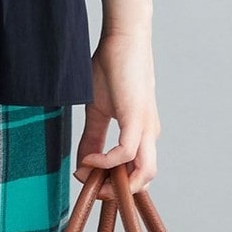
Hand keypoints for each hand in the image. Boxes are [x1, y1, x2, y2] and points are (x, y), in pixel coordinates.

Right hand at [72, 29, 159, 198]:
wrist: (123, 39)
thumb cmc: (111, 69)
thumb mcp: (97, 110)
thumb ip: (92, 138)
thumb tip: (82, 165)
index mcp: (142, 134)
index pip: (134, 173)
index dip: (111, 184)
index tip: (84, 180)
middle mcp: (149, 135)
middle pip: (143, 180)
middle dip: (116, 192)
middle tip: (90, 188)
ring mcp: (146, 129)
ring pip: (144, 174)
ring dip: (117, 184)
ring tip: (90, 177)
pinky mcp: (137, 119)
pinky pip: (125, 153)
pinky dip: (106, 161)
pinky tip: (89, 158)